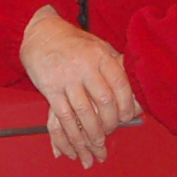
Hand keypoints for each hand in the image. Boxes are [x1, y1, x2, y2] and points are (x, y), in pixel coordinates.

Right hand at [20, 5, 138, 165]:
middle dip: (111, 122)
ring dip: (93, 132)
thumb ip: (114, 64)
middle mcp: (84, 66)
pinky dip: (73, 133)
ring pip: (85, 112)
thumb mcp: (98, 46)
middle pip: (104, 101)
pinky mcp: (50, 88)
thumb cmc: (74, 43)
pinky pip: (64, 116)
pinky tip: (78, 141)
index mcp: (100, 54)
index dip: (126, 105)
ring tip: (98, 142)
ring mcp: (66, 78)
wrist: (41, 34)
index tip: (127, 117)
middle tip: (112, 130)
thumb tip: (135, 86)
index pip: (120, 84)